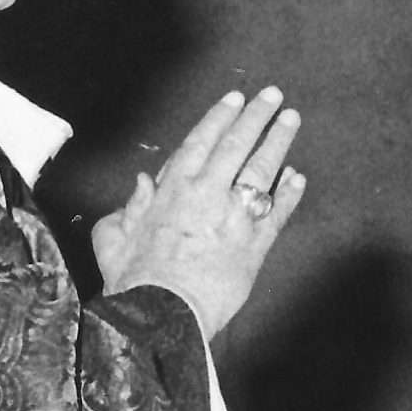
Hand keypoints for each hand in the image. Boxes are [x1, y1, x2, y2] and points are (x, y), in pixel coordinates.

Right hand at [93, 87, 305, 337]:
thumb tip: (143, 183)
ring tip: (291, 120)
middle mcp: (208, 194)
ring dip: (278, 142)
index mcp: (174, 188)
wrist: (165, 314)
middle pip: (237, 145)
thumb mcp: (113, 237)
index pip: (202, 140)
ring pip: (262, 170)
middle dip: (256, 116)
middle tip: (273, 95)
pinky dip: (289, 194)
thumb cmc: (134, 280)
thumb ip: (127, 208)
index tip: (234, 99)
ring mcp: (235, 218)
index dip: (220, 117)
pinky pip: (277, 213)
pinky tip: (298, 178)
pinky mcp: (255, 246)